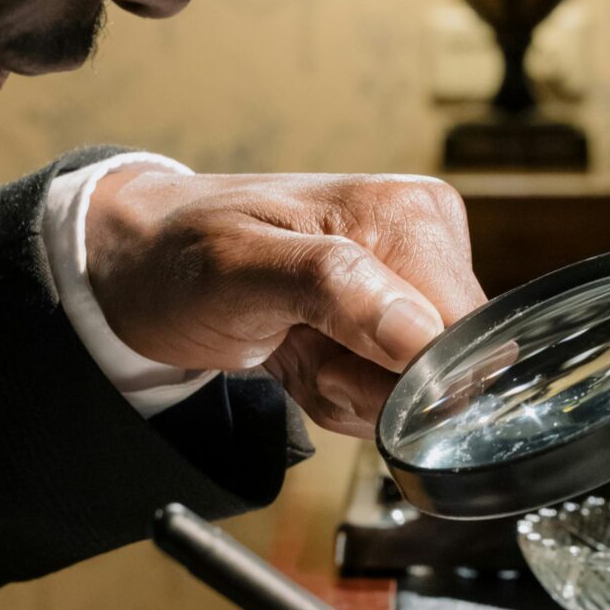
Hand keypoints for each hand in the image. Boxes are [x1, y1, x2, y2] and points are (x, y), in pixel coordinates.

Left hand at [83, 166, 484, 433]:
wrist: (146, 269)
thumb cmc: (181, 256)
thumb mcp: (241, 270)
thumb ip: (335, 290)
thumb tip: (422, 333)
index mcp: (408, 215)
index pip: (463, 333)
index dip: (403, 376)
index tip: (327, 361)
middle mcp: (425, 240)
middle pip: (447, 370)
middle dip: (368, 388)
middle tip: (299, 353)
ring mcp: (410, 280)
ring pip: (417, 390)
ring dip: (346, 394)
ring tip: (293, 349)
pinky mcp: (392, 316)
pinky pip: (391, 392)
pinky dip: (339, 394)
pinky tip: (300, 356)